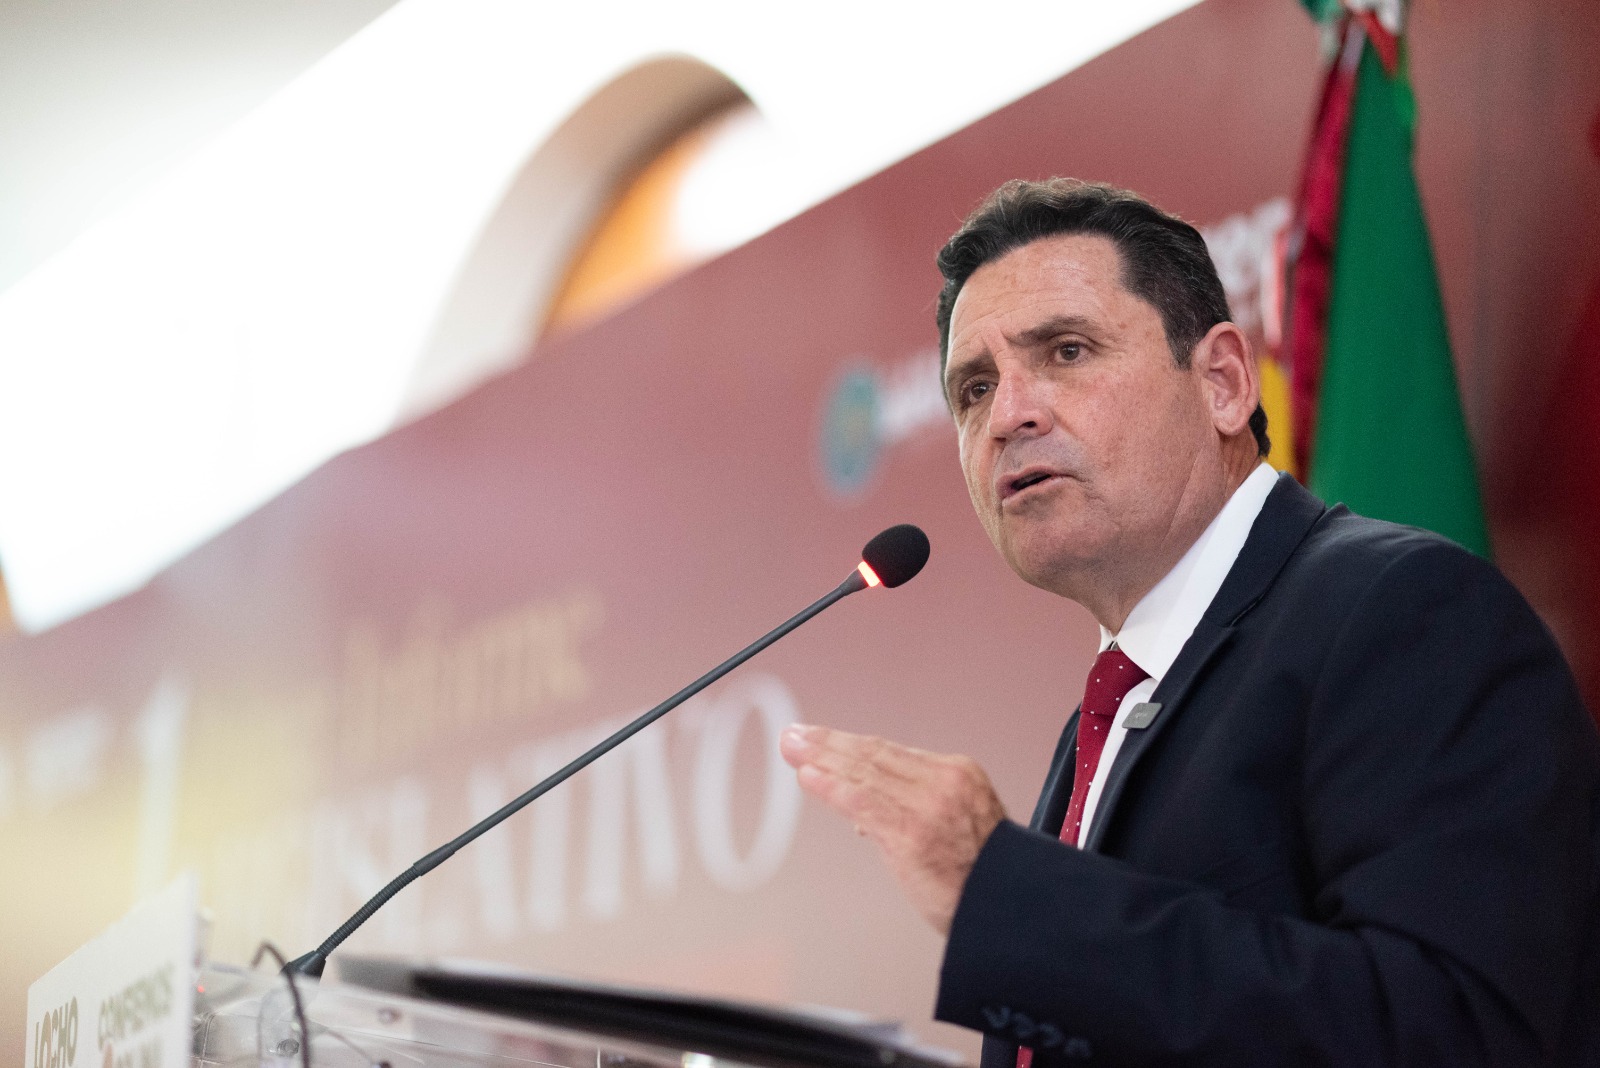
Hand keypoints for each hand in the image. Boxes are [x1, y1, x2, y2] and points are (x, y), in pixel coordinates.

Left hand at [779, 724, 1006, 934]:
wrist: (1012, 910)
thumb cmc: (984, 877)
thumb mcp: (963, 823)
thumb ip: (917, 809)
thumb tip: (863, 816)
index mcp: (960, 773)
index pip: (892, 752)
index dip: (850, 743)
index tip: (821, 738)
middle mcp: (945, 781)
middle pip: (875, 755)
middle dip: (829, 743)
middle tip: (795, 736)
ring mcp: (928, 806)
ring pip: (865, 773)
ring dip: (822, 759)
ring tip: (793, 749)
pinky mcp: (911, 834)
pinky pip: (862, 802)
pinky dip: (831, 788)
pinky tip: (808, 777)